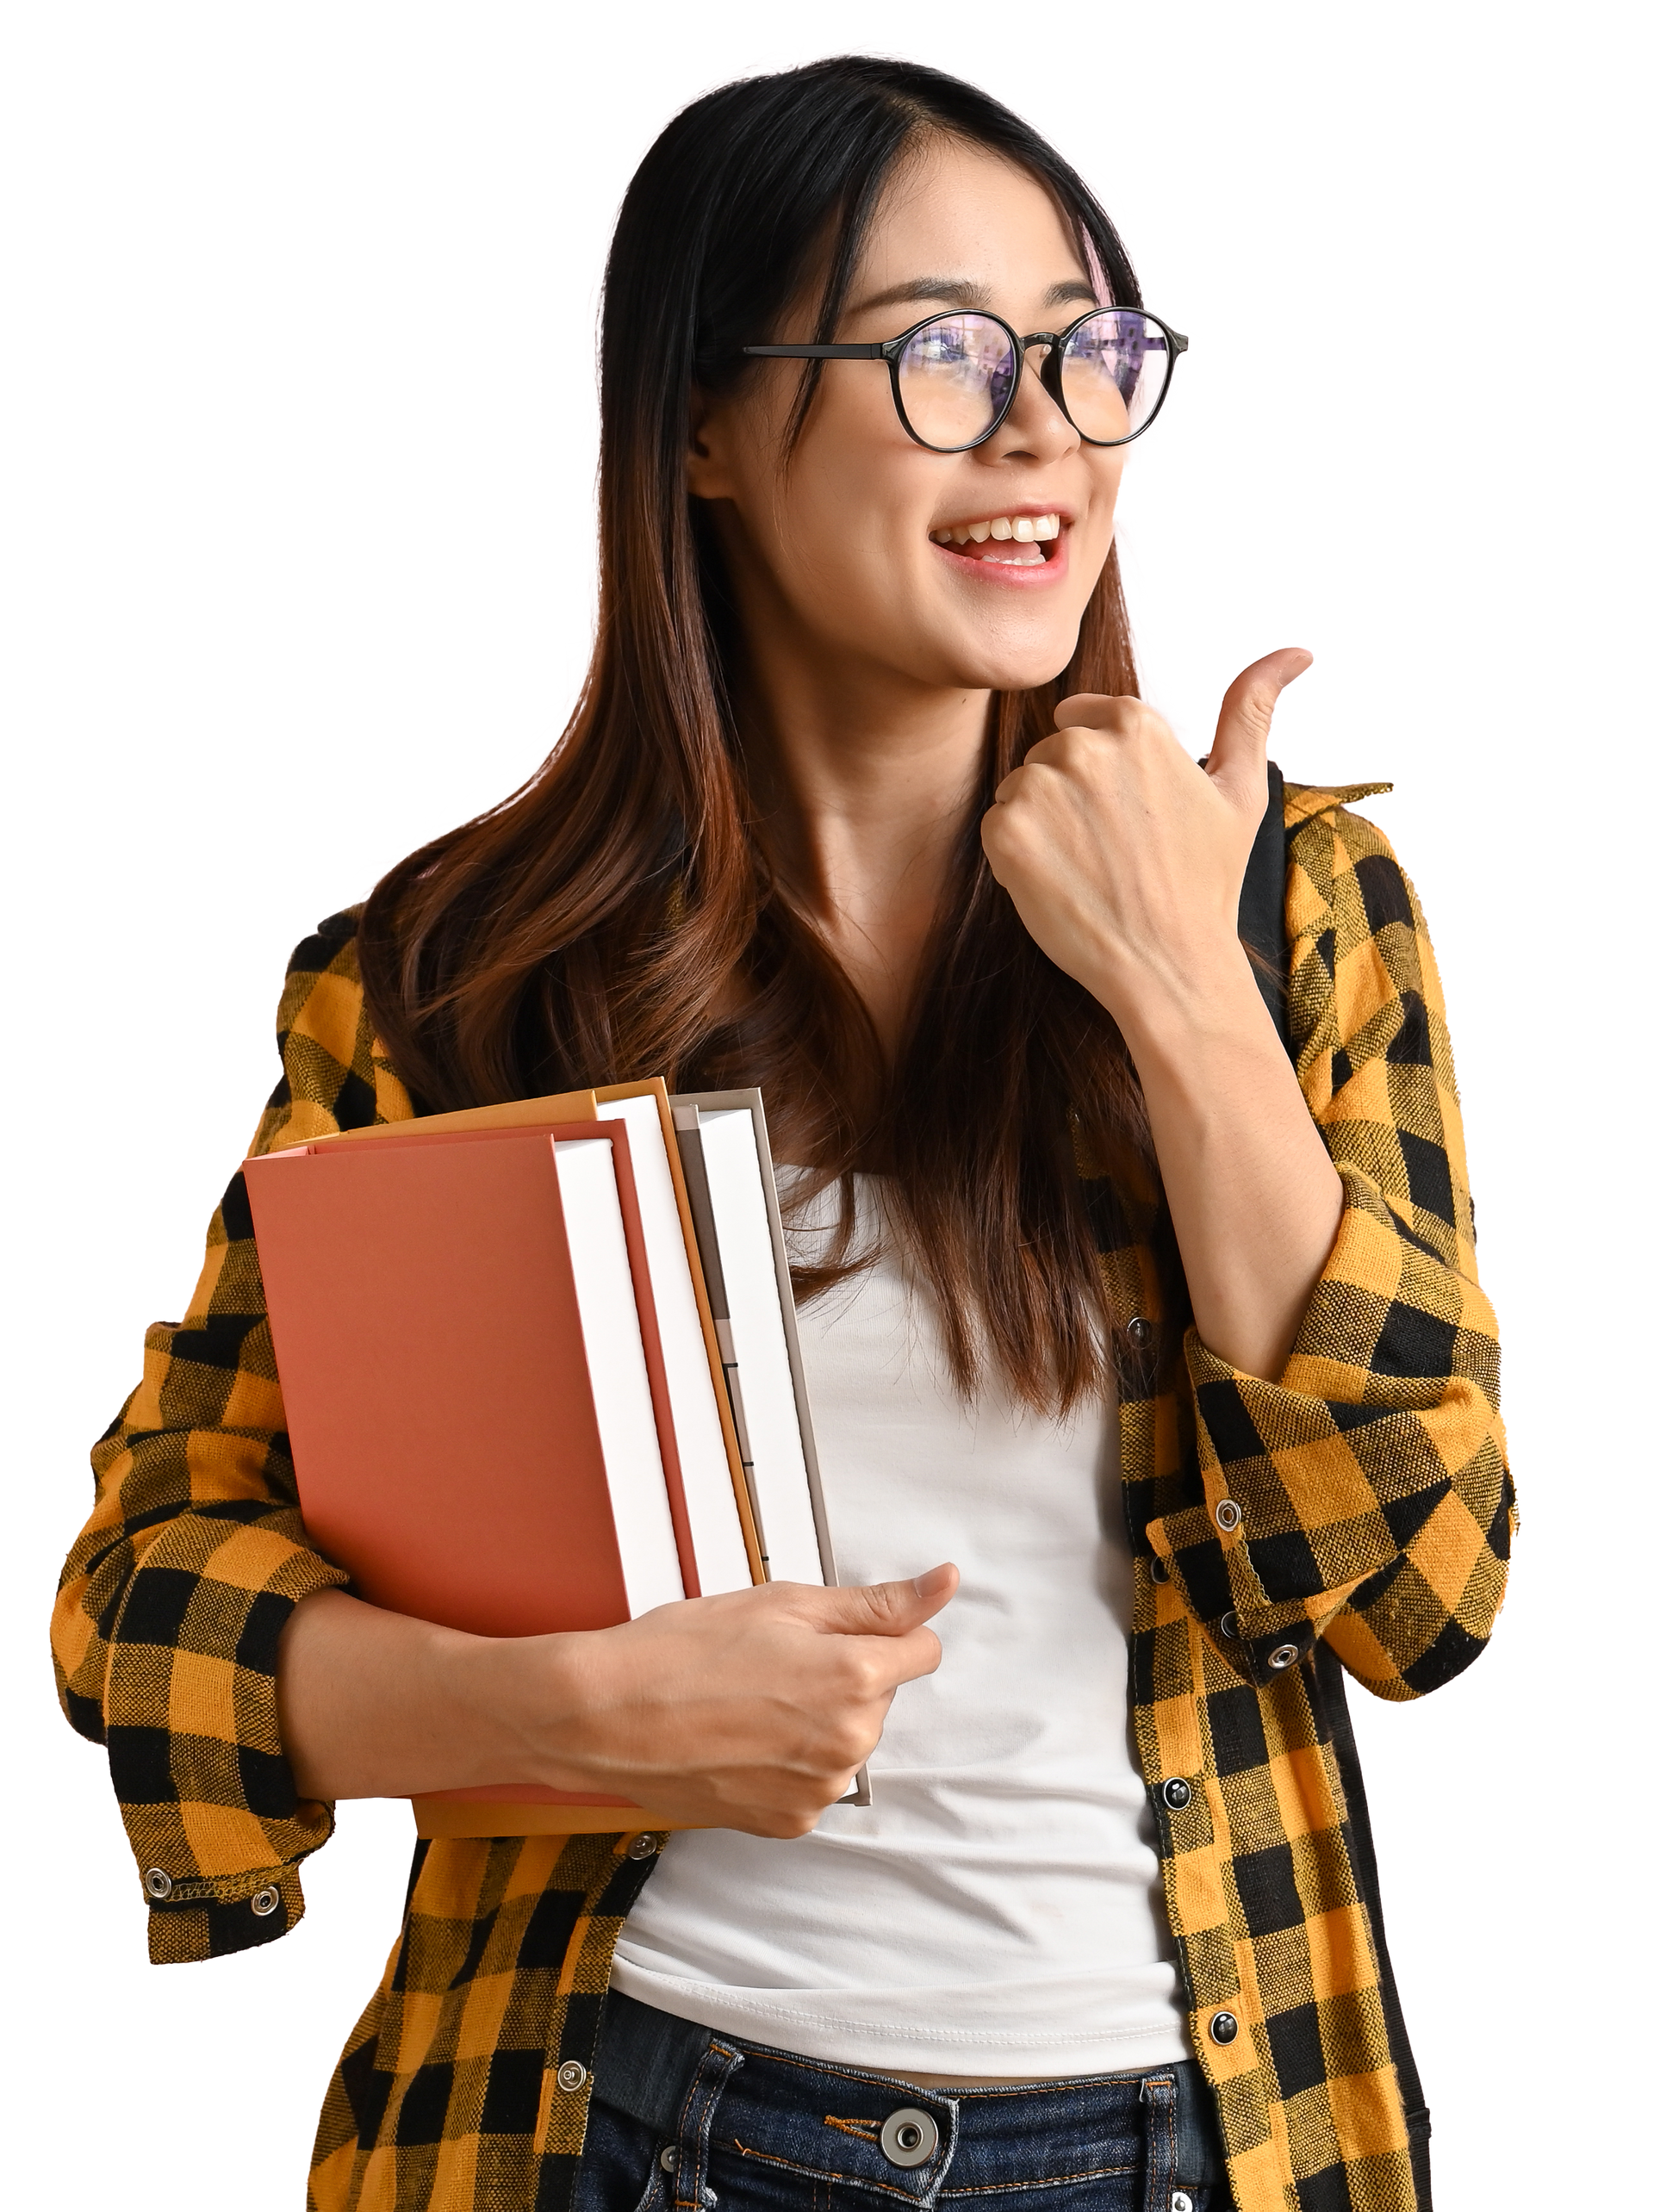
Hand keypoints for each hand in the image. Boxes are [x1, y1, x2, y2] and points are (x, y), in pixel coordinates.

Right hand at [503, 1565, 958, 1836]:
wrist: (604, 1714)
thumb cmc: (681, 1650)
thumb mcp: (783, 1603)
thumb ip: (876, 1603)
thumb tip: (942, 1585)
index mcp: (854, 1679)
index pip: (920, 1651)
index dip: (878, 1633)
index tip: (834, 1632)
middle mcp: (848, 1744)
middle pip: (878, 1696)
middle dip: (840, 1675)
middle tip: (768, 1660)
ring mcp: (818, 1790)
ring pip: (844, 1740)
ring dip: (813, 1720)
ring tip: (745, 1700)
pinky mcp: (787, 1821)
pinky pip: (811, 1780)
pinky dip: (786, 1761)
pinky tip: (739, 1738)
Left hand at [979, 645, 1313, 1038]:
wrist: (1168, 963)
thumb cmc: (1206, 883)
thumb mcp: (1240, 790)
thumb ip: (1252, 711)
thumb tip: (1299, 649)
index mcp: (1136, 723)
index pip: (1084, 720)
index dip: (1101, 774)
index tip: (1127, 817)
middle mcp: (1084, 745)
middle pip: (1050, 755)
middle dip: (1070, 796)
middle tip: (1112, 851)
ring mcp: (1041, 787)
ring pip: (1020, 789)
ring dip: (1041, 825)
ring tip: (1088, 868)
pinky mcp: (1007, 831)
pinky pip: (995, 825)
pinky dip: (1015, 855)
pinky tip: (1058, 883)